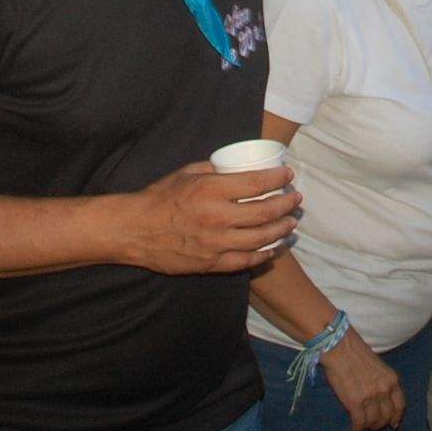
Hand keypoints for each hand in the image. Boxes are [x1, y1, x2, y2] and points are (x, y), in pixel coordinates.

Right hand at [118, 162, 300, 273]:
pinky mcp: (211, 264)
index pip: (256, 184)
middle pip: (264, 212)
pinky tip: (274, 247)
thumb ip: (214, 170)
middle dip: (286, 204)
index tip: (288, 174)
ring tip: (291, 223)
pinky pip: (246, 261)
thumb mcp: (186, 173)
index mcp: (210, 190)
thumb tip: (237, 166)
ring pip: (261, 238)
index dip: (277, 179)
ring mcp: (215, 244)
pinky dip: (264, 254)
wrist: (135, 230)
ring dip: (281, 230)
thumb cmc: (159, 198)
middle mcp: (217, 217)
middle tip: (296, 199)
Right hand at [321, 328, 404, 430]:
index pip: (400, 405)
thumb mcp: (378, 366)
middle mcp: (384, 390)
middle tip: (373, 425)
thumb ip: (383, 381)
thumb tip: (382, 398)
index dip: (396, 417)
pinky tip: (354, 429)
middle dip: (380, 423)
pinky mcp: (354, 403)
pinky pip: (359, 422)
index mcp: (391, 380)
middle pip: (387, 416)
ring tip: (363, 425)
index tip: (393, 424)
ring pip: (373, 421)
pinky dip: (357, 428)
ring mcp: (370, 397)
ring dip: (368, 426)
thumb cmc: (355, 352)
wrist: (339, 346)